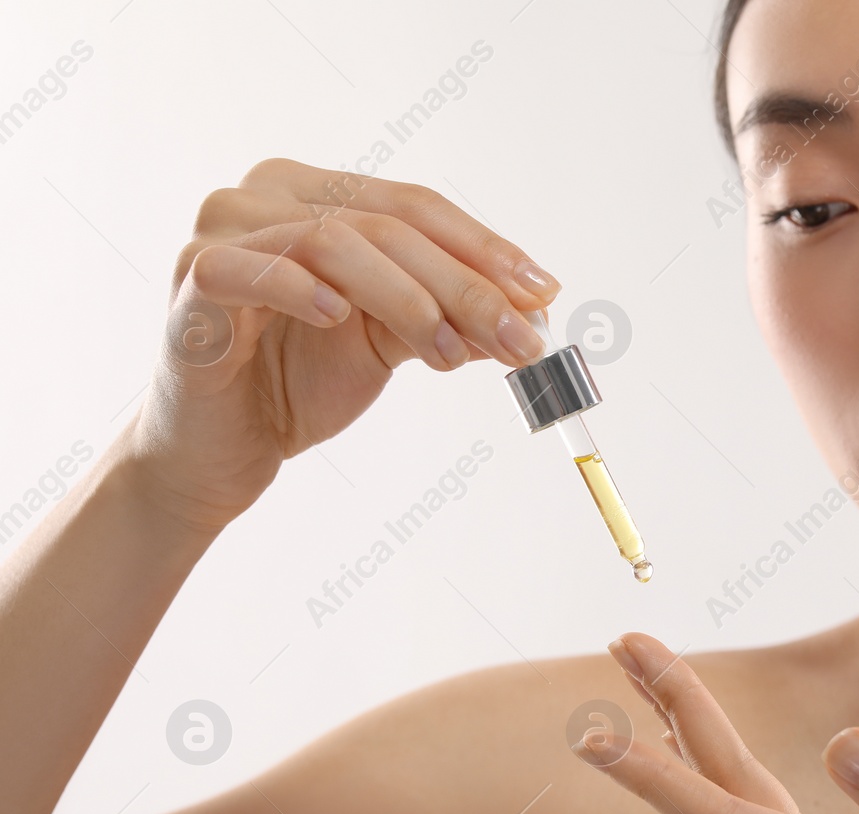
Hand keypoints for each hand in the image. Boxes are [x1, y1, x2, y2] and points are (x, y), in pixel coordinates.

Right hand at [131, 157, 561, 531]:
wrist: (223, 452)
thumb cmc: (298, 383)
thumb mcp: (393, 344)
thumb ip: (452, 318)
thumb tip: (535, 314)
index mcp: (316, 194)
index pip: (417, 207)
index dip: (486, 248)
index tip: (545, 294)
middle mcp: (265, 195)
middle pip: (386, 225)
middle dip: (466, 284)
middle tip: (521, 338)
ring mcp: (222, 233)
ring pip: (333, 243)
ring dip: (408, 298)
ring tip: (451, 352)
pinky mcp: (192, 281)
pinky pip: (249, 270)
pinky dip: (301, 289)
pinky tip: (341, 319)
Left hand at [584, 632, 858, 813]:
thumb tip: (844, 745)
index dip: (658, 778)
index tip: (592, 738)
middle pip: (725, 799)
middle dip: (671, 717)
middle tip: (625, 639)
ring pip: (745, 805)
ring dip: (697, 737)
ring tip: (652, 671)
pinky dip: (734, 769)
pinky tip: (719, 750)